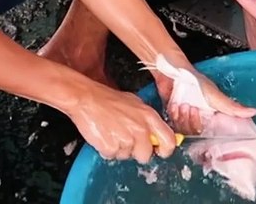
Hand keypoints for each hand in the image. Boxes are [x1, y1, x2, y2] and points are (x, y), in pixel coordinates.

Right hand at [64, 80, 178, 163]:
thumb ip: (148, 120)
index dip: (165, 150)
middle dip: (136, 152)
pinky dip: (106, 149)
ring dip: (119, 149)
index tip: (159, 151)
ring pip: (126, 156)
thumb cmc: (108, 99)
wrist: (86, 98)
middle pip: (146, 155)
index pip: (169, 141)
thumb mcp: (135, 103)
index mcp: (149, 117)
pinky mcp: (110, 147)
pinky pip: (111, 156)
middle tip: (125, 139)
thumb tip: (157, 134)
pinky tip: (103, 135)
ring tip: (111, 133)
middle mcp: (140, 129)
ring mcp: (126, 139)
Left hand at [154, 66, 255, 134]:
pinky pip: (172, 123)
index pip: (211, 134)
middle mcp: (199, 118)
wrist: (175, 71)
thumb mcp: (215, 95)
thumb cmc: (196, 80)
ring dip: (182, 117)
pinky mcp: (173, 114)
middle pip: (195, 133)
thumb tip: (254, 112)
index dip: (206, 130)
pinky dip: (173, 115)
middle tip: (191, 108)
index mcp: (210, 116)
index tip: (205, 120)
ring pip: (183, 130)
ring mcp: (185, 117)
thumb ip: (232, 107)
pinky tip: (174, 105)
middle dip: (192, 121)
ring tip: (183, 104)